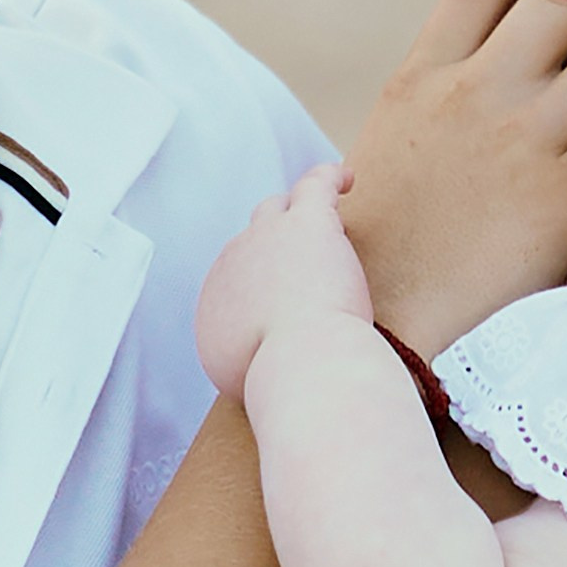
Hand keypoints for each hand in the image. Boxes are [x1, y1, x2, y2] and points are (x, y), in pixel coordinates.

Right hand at [195, 162, 371, 400]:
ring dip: (295, 209)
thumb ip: (250, 370)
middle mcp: (232, 267)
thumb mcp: (247, 388)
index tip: (285, 306)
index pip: (238, 284)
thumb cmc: (284, 386)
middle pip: (249, 242)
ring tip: (321, 205)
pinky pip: (314, 186)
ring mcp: (266, 239)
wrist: (300, 366)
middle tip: (300, 257)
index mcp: (219, 308)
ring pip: (276, 209)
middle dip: (270, 246)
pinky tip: (348, 178)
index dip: (263, 289)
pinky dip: (329, 178)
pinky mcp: (306, 224)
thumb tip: (262, 374)